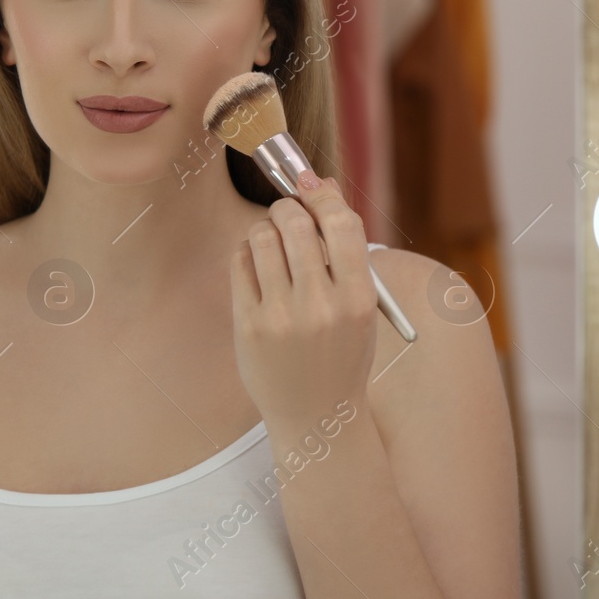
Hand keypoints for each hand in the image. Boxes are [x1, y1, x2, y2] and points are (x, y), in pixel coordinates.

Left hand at [230, 171, 378, 433]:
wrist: (317, 416)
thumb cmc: (341, 350)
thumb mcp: (358, 305)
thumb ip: (345, 248)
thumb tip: (321, 182)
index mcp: (358, 299)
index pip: (342, 223)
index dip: (322, 194)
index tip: (309, 182)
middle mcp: (321, 306)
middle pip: (295, 223)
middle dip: (287, 207)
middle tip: (287, 215)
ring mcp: (281, 317)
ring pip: (262, 237)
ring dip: (265, 229)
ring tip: (273, 244)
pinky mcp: (248, 325)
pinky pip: (240, 262)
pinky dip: (247, 252)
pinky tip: (257, 265)